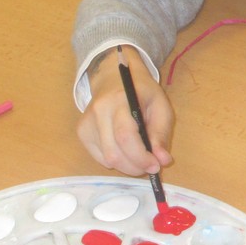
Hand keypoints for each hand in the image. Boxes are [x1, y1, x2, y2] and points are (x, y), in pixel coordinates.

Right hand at [77, 51, 174, 177]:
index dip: (140, 157)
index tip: (156, 166)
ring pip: (106, 159)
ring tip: (139, 157)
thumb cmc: (141, 91)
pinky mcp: (81, 132)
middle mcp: (99, 111)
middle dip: (135, 167)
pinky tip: (124, 149)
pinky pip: (99, 158)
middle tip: (150, 166)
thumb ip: (161, 133)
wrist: (113, 77)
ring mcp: (86, 123)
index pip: (125, 136)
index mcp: (120, 100)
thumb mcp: (160, 105)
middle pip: (113, 153)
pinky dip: (115, 161)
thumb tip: (163, 161)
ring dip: (127, 166)